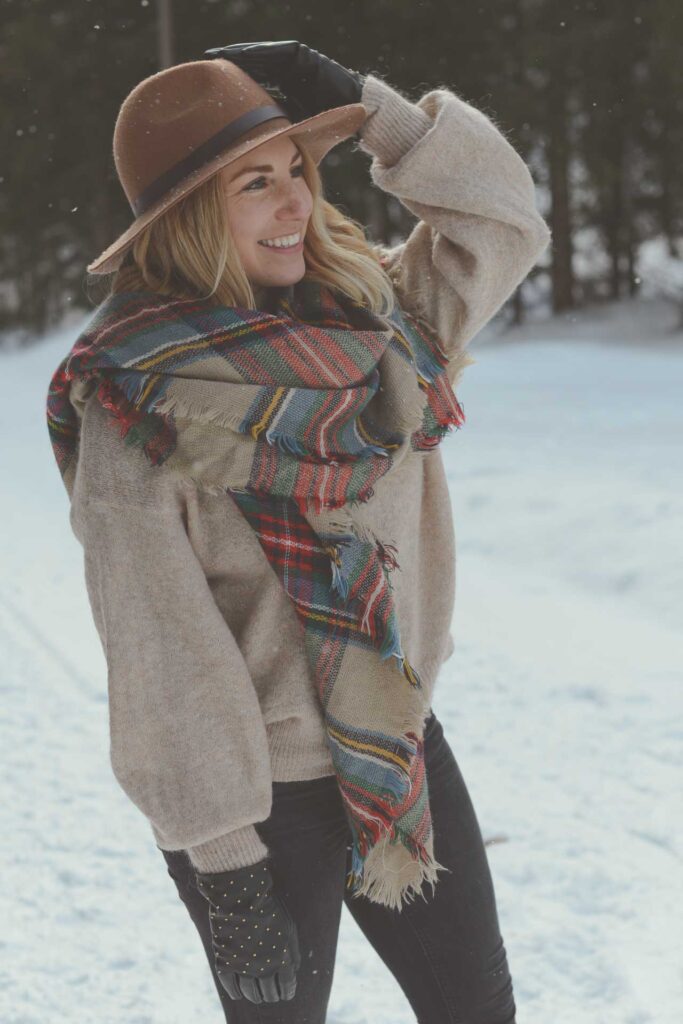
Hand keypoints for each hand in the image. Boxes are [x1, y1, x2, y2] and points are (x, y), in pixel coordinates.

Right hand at [194, 858, 300, 1003]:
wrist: (241, 895)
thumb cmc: (268, 908)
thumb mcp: (288, 926)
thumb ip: (293, 950)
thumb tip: (295, 968)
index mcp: (282, 959)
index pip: (287, 985)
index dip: (287, 991)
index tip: (286, 994)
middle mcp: (263, 967)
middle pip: (268, 992)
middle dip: (271, 995)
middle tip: (270, 996)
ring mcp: (243, 966)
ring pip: (250, 992)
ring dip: (254, 996)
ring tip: (256, 997)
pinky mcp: (224, 961)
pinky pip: (230, 985)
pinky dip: (234, 992)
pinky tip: (237, 994)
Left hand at [204, 40, 364, 120]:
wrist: (353, 112)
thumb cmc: (325, 125)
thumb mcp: (291, 127)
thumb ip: (274, 128)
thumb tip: (251, 146)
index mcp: (281, 87)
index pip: (252, 80)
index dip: (233, 81)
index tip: (212, 84)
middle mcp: (285, 71)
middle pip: (253, 64)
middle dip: (231, 62)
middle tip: (207, 62)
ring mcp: (294, 61)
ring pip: (262, 56)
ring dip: (241, 54)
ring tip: (220, 54)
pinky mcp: (303, 56)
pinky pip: (278, 52)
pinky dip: (262, 53)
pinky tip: (243, 54)